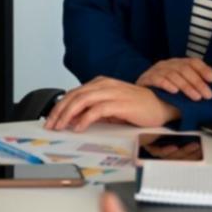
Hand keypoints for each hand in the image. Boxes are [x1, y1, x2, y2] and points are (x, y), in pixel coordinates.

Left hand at [43, 77, 179, 131]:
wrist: (161, 105)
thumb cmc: (137, 107)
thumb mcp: (111, 107)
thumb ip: (93, 110)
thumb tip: (73, 120)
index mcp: (100, 83)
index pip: (73, 93)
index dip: (59, 106)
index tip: (51, 119)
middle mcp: (103, 85)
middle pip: (74, 95)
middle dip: (59, 111)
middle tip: (51, 125)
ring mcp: (112, 92)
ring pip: (81, 101)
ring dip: (67, 115)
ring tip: (61, 126)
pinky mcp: (120, 103)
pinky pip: (97, 110)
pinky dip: (84, 119)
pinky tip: (78, 127)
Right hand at [137, 58, 211, 100]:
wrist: (139, 98)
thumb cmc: (163, 93)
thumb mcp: (181, 86)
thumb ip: (194, 82)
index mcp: (176, 63)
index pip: (192, 62)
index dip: (204, 69)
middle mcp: (166, 64)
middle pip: (184, 69)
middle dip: (198, 82)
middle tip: (207, 95)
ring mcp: (155, 70)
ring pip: (173, 74)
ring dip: (186, 86)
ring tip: (195, 97)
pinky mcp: (146, 79)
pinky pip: (158, 79)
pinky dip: (167, 84)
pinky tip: (175, 92)